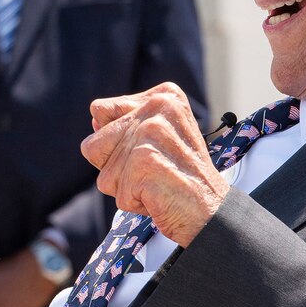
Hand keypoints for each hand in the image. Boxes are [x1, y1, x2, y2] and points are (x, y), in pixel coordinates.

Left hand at [82, 82, 228, 245]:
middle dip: (116, 167)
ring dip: (124, 187)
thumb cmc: (182, 177)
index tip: (149, 151)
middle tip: (152, 172)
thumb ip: (123, 123)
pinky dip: (132, 202)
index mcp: (163, 95)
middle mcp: (157, 107)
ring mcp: (151, 133)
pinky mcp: (145, 162)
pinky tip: (159, 196)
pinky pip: (115, 191)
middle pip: (94, 144)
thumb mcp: (157, 138)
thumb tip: (95, 119)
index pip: (100, 111)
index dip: (115, 141)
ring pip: (104, 172)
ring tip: (156, 183)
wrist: (211, 211)